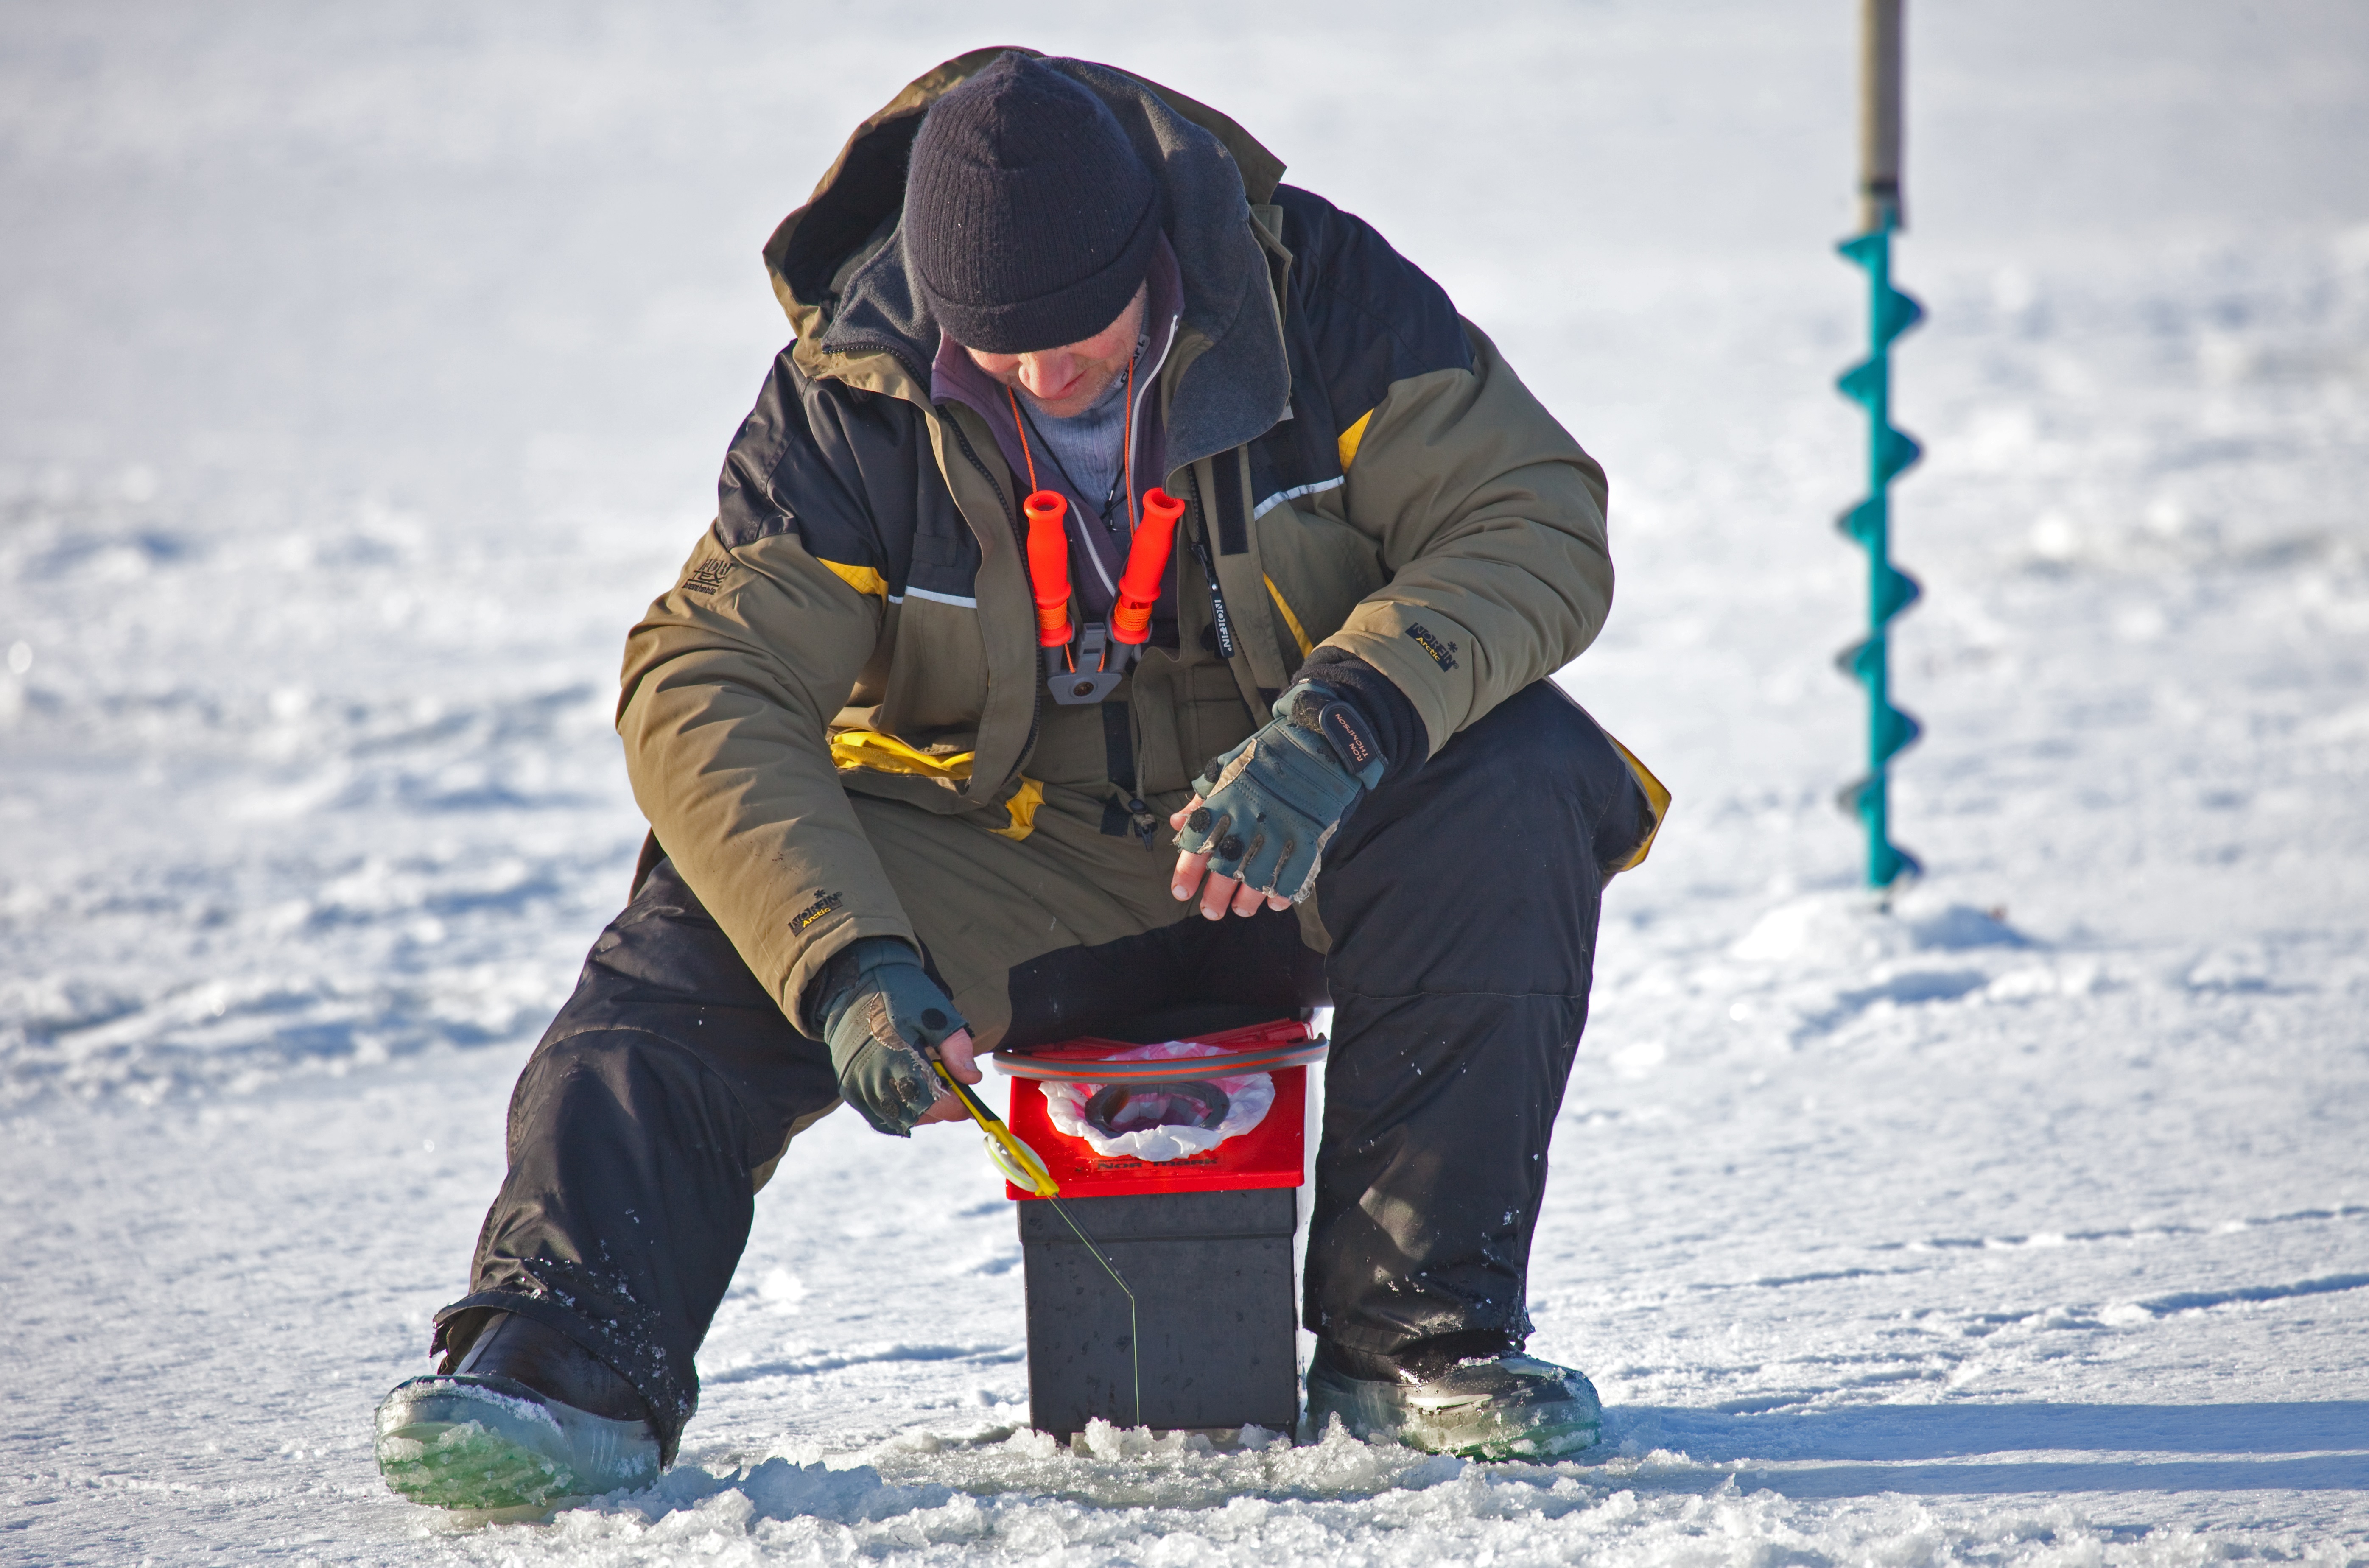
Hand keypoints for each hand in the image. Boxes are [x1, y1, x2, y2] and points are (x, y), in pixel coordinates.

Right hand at [819, 942, 971, 1136]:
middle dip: (940, 1109)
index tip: (969, 1103)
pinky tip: (909, 1095)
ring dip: (919, 1112)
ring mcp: (859, 1087)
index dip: (956, 1107)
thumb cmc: (900, 996)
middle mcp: (875, 1079)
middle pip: (917, 1115)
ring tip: (930, 1089)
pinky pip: (878, 1116)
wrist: (855, 985)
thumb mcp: (936, 1014)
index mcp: (899, 1059)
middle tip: (952, 1092)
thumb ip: (956, 1049)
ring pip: (897, 1119)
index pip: (934, 1103)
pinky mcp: (850, 1089)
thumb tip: (972, 1079)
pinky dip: (898, 1113)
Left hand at [1171, 682, 1385, 918]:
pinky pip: (1296, 871)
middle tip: (1212, 912)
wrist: (1319, 736)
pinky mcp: (1310, 830)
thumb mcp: (1228, 767)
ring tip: (1241, 910)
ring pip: (1259, 874)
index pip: (1198, 840)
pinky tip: (1275, 903)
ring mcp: (1281, 824)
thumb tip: (1177, 823)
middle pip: (1225, 864)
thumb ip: (1202, 799)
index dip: (1187, 870)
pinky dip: (1284, 891)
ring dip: (1248, 899)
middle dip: (1215, 894)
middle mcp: (1250, 814)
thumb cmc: (1269, 752)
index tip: (1181, 893)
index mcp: (1226, 796)